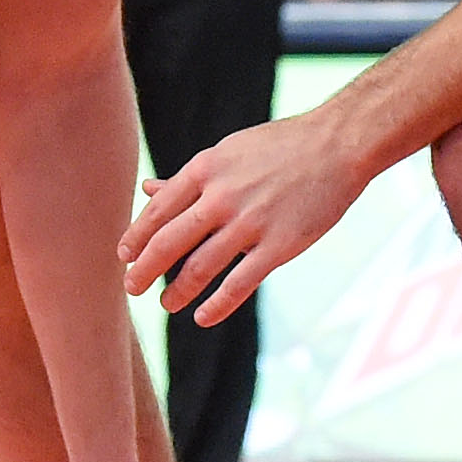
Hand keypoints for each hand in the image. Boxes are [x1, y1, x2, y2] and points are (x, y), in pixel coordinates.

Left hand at [120, 113, 364, 320]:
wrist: (337, 144)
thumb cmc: (279, 147)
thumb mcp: (227, 153)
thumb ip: (188, 179)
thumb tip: (147, 189)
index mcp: (205, 169)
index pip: (157, 211)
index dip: (136, 237)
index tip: (124, 256)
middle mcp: (221, 197)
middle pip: (168, 242)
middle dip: (144, 270)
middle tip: (130, 288)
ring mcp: (250, 223)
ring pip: (200, 267)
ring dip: (177, 291)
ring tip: (165, 304)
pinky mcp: (279, 246)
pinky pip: (239, 284)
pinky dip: (216, 305)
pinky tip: (202, 317)